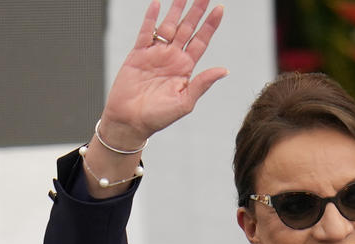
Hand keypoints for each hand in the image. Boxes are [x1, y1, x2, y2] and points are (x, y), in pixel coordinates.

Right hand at [100, 0, 227, 146]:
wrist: (130, 121)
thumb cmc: (158, 117)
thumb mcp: (185, 102)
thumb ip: (202, 83)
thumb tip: (224, 70)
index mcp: (186, 68)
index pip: (201, 41)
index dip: (210, 25)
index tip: (220, 9)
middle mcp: (172, 58)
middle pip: (187, 28)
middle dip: (196, 11)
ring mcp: (155, 54)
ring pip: (168, 26)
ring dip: (176, 10)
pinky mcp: (138, 54)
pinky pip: (146, 32)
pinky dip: (151, 18)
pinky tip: (157, 5)